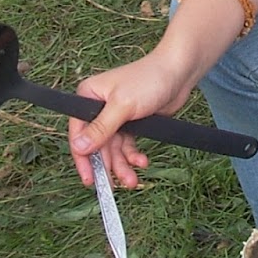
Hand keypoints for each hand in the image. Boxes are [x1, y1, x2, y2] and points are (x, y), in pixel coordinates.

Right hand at [68, 49, 194, 186]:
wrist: (179, 72)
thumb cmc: (149, 79)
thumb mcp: (122, 106)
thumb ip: (100, 129)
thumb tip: (79, 147)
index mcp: (88, 96)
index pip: (79, 132)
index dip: (83, 157)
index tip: (89, 179)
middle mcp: (99, 108)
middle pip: (97, 145)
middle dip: (108, 165)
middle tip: (116, 185)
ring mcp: (116, 117)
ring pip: (113, 149)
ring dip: (122, 165)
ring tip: (133, 179)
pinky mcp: (132, 123)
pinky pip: (127, 146)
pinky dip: (133, 156)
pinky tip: (142, 162)